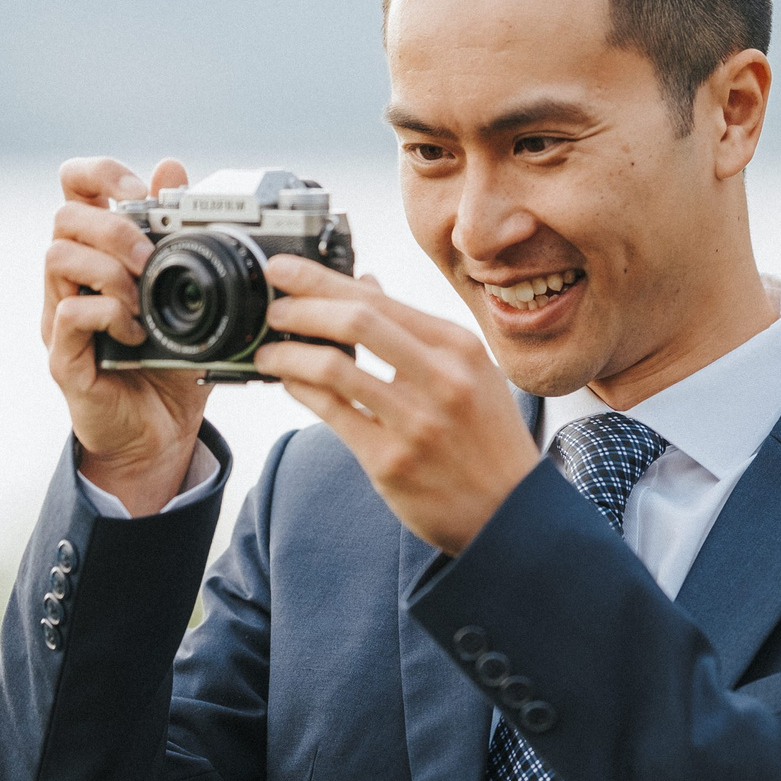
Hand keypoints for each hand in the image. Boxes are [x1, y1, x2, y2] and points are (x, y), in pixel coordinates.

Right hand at [41, 156, 210, 515]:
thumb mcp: (188, 295)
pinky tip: (136, 333)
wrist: (160, 434)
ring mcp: (61, 316)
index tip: (140, 194)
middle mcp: (71, 280)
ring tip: (142, 299)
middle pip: (64, 216)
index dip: (100, 174)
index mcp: (99, 254)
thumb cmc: (169, 363)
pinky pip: (69, 314)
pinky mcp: (64, 356)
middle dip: (115, 228)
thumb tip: (173, 169)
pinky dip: (108, 314)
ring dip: (109, 270)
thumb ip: (180, 235)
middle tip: (151, 259)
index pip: (76, 188)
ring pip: (57, 258)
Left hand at [254, 255, 539, 553]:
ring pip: (333, 369)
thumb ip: (415, 330)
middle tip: (272, 309)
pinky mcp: (391, 463)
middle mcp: (441, 380)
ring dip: (288, 354)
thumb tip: (365, 284)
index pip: (378, 300)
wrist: (511, 511)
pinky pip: (331, 415)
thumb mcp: (470, 372)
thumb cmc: (487, 437)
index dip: (320, 280)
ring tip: (270, 352)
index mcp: (459, 348)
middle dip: (299, 308)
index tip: (282, 269)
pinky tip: (290, 384)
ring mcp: (416, 423)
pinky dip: (301, 391)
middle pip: (355, 322)